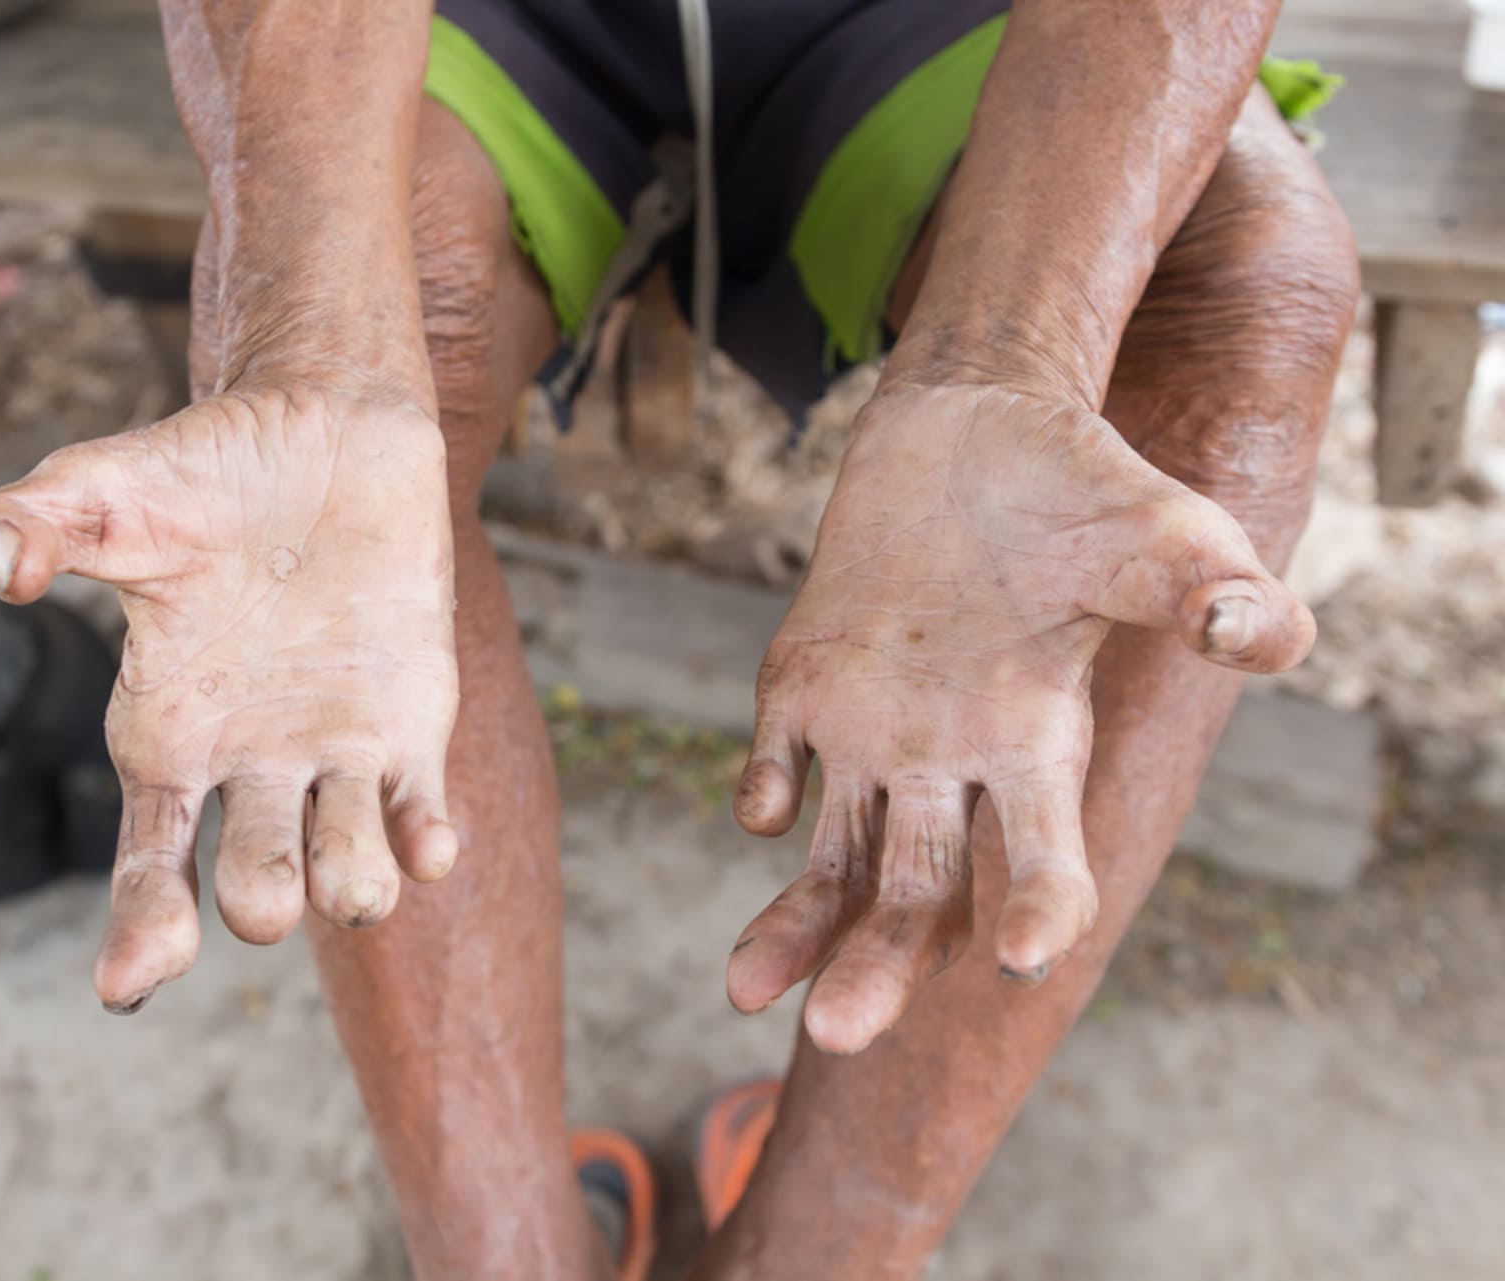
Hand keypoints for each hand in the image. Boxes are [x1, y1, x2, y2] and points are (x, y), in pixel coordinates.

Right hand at [0, 388, 459, 1012]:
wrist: (325, 423)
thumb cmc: (201, 468)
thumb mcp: (99, 489)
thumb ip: (26, 525)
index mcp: (165, 735)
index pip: (148, 862)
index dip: (138, 928)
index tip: (130, 986)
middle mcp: (248, 764)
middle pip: (251, 885)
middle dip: (258, 900)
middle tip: (262, 892)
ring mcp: (333, 752)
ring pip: (345, 868)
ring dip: (352, 889)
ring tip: (355, 886)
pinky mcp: (411, 726)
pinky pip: (420, 814)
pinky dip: (426, 843)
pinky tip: (430, 846)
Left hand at [727, 382, 1312, 1053]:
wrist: (969, 422)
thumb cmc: (1079, 482)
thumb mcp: (1160, 529)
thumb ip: (1209, 586)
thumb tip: (1266, 633)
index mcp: (1039, 745)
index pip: (1042, 858)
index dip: (1040, 907)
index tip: (1025, 954)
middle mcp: (953, 761)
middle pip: (918, 895)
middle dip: (881, 965)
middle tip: (838, 1036)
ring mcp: (872, 730)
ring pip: (836, 858)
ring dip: (798, 928)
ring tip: (747, 994)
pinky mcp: (803, 684)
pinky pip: (774, 762)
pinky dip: (762, 788)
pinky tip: (763, 803)